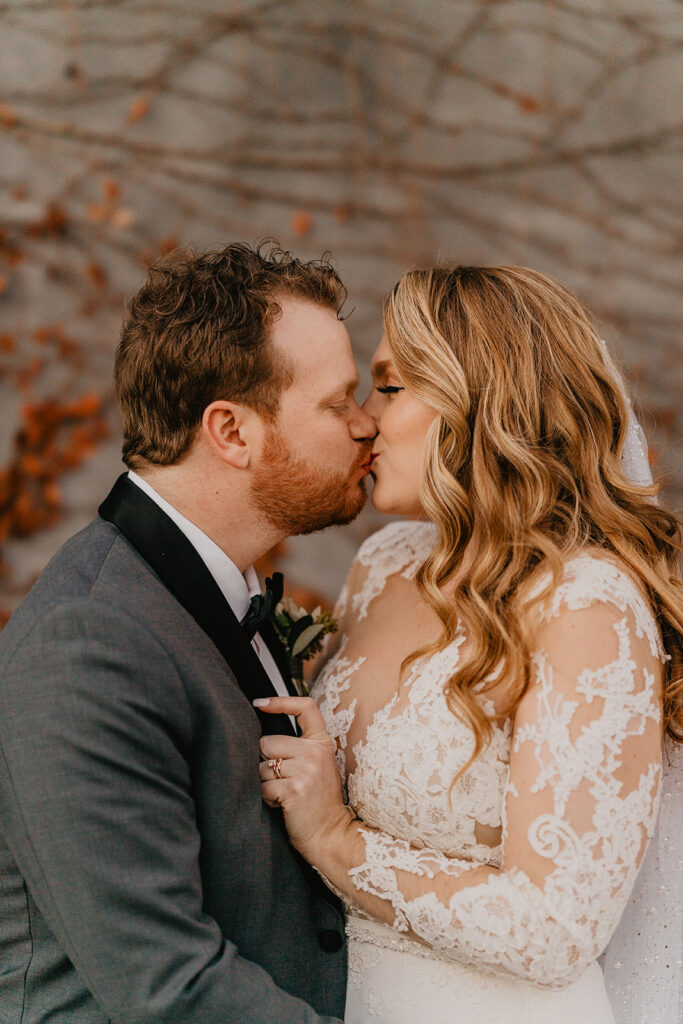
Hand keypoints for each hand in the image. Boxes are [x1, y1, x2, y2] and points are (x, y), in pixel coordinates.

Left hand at [254, 696, 351, 864]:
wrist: (332, 835)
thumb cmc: (318, 803)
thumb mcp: (317, 767)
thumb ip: (299, 748)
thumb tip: (263, 737)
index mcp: (322, 744)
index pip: (305, 708)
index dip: (280, 702)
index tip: (260, 703)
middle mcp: (315, 753)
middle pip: (267, 742)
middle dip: (266, 762)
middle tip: (285, 781)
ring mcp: (306, 770)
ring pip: (261, 766)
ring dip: (266, 783)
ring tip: (286, 795)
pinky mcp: (294, 789)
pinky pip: (262, 787)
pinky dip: (266, 799)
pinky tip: (283, 805)